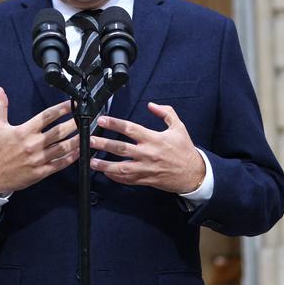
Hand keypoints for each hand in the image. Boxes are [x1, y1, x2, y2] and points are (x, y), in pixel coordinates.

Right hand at [0, 87, 78, 194]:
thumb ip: (1, 106)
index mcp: (24, 131)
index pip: (47, 116)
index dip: (62, 108)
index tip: (73, 103)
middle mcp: (33, 144)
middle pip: (59, 131)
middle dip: (74, 123)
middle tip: (85, 117)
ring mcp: (38, 159)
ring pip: (63, 148)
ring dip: (77, 140)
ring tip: (87, 133)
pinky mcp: (41, 172)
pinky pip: (60, 163)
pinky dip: (72, 157)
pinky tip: (80, 151)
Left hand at [88, 103, 205, 193]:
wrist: (193, 174)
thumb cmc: (185, 150)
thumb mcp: (178, 127)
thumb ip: (166, 113)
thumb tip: (152, 105)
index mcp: (154, 139)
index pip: (130, 129)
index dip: (115, 124)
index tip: (102, 120)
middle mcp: (148, 154)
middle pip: (121, 149)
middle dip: (103, 144)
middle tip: (90, 140)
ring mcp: (145, 168)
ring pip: (121, 168)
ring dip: (104, 165)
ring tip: (91, 161)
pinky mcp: (145, 180)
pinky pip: (127, 180)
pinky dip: (115, 177)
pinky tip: (106, 173)